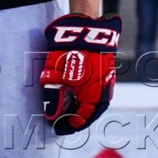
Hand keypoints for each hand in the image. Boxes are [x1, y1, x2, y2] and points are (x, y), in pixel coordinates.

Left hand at [39, 13, 120, 134]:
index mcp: (93, 96)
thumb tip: (51, 114)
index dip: (68, 125)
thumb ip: (53, 98)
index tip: (57, 128)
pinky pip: (98, 91)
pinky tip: (77, 96)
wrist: (85, 29)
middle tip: (64, 122)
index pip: (81, 119)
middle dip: (78, 119)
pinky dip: (88, 97)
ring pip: (96, 102)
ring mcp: (106, 80)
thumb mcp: (55, 78)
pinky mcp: (106, 71)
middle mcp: (103, 91)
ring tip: (69, 111)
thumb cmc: (68, 54)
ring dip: (84, 108)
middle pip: (92, 113)